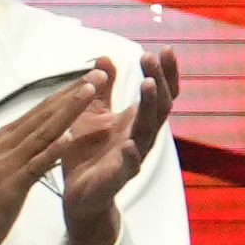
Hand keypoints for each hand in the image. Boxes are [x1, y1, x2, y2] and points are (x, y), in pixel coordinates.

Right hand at [0, 76, 101, 244]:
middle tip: (100, 74)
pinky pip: (36, 163)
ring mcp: (8, 162)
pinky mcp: (12, 183)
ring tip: (90, 93)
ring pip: (43, 131)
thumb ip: (25, 148)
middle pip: (45, 113)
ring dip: (68, 111)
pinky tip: (70, 138)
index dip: (68, 91)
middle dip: (73, 92)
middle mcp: (6, 143)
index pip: (42, 109)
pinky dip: (53, 150)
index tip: (92, 76)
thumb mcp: (9, 166)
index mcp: (7, 138)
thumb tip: (47, 133)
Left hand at [54, 53, 180, 244]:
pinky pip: (129, 166)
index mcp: (136, 120)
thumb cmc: (88, 152)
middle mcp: (140, 135)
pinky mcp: (118, 177)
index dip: (165, 73)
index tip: (164, 49)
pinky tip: (130, 143)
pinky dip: (132, 156)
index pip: (159, 93)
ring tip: (148, 85)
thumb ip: (100, 88)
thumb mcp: (91, 112)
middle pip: (159, 106)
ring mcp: (132, 156)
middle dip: (158, 81)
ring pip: (148, 130)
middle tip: (151, 58)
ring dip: (150, 107)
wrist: (79, 194)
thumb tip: (105, 58)